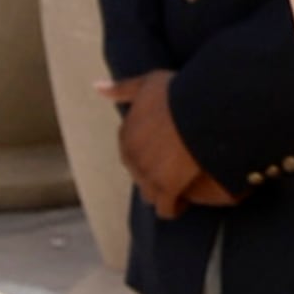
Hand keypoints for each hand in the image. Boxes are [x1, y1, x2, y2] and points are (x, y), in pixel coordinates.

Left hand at [110, 70, 235, 219]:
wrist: (196, 111)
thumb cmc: (175, 94)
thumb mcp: (145, 85)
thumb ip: (121, 89)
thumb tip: (96, 87)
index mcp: (125, 136)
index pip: (131, 151)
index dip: (147, 152)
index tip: (163, 150)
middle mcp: (132, 158)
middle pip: (139, 173)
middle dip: (152, 174)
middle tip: (173, 169)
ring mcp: (147, 176)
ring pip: (149, 194)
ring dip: (160, 193)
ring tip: (178, 188)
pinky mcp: (166, 190)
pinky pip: (166, 209)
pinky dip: (173, 208)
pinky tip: (183, 203)